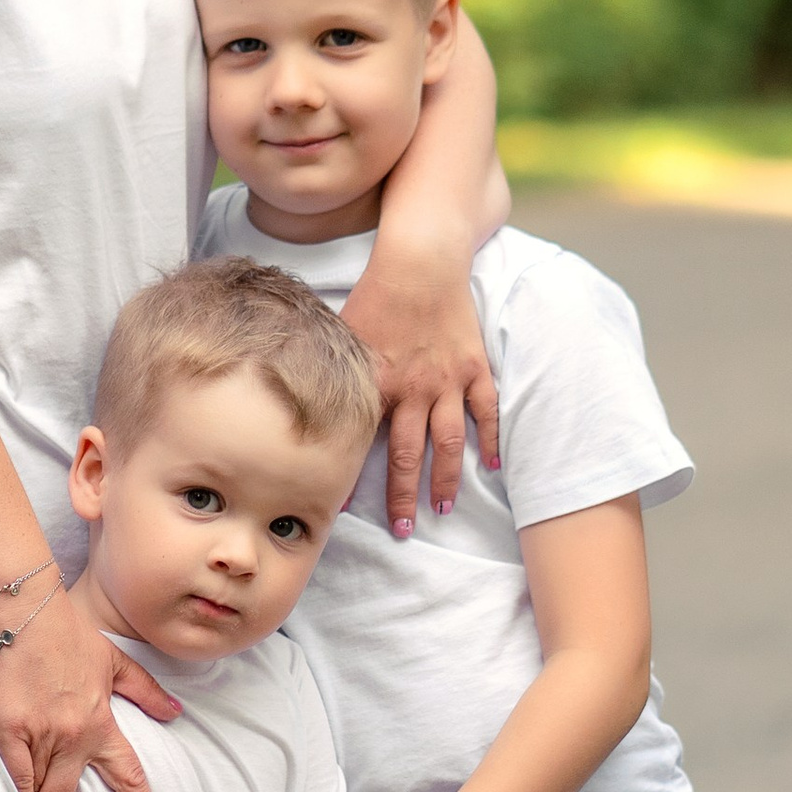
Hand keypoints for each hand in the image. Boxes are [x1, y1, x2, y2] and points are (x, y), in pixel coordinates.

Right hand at [0, 594, 179, 791]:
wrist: (24, 612)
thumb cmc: (66, 632)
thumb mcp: (115, 661)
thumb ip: (145, 691)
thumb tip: (175, 712)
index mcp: (102, 722)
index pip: (128, 776)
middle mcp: (74, 736)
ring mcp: (40, 735)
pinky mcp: (7, 730)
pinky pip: (14, 777)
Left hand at [341, 231, 496, 534]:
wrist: (420, 261)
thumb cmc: (375, 293)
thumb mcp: (343, 333)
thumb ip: (331, 370)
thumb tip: (298, 396)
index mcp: (380, 384)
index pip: (363, 442)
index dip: (351, 478)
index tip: (339, 509)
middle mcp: (416, 389)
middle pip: (411, 454)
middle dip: (405, 495)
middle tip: (403, 530)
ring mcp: (449, 380)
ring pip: (451, 440)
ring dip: (448, 478)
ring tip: (443, 508)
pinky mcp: (473, 366)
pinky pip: (486, 410)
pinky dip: (492, 439)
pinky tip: (493, 465)